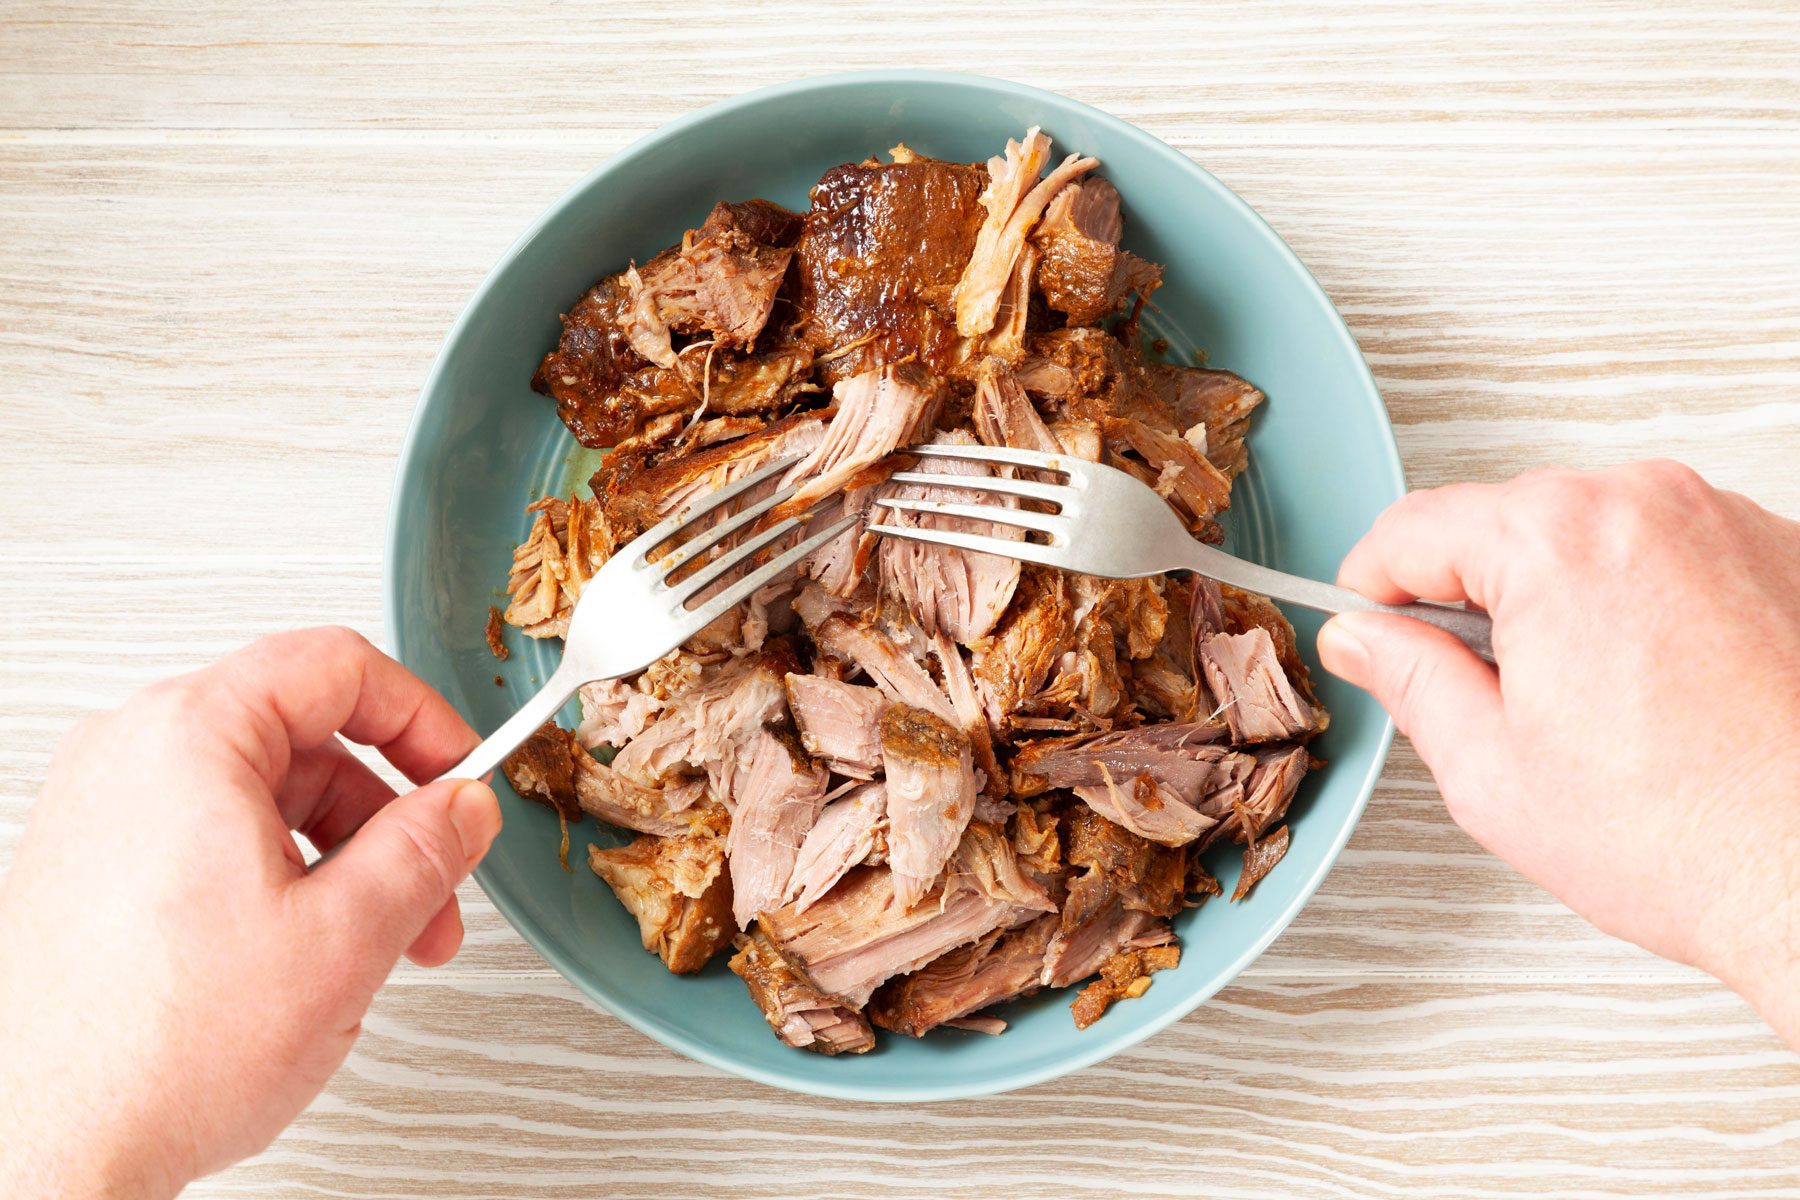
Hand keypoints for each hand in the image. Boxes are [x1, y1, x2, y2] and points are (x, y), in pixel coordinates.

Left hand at [0, 628, 499, 1198]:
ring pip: (261, 797)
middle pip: (303, 738)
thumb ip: (425, 848)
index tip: (462, 773)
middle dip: (389, 816)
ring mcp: (100, 815)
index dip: (423, 718)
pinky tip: (304, 960)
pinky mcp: (89, 873)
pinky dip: (277, 881)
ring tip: (379, 946)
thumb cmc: (153, 1052)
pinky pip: (209, 841)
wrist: (42, 1154)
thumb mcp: (347, 936)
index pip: (336, 666)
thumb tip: (463, 807)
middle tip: (436, 883)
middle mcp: (129, 757)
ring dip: (341, 859)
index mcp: (188, 736)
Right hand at [1317, 460, 1799, 1047]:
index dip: (1370, 587)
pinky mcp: (1781, 550)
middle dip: (1475, 595)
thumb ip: (1407, 680)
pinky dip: (1643, 603)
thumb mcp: (1490, 770)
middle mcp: (1645, 503)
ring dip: (1562, 597)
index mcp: (1554, 541)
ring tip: (1588, 705)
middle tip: (1485, 693)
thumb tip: (1364, 639)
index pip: (1412, 528)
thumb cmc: (1688, 836)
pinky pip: (1668, 552)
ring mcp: (1724, 520)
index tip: (1367, 625)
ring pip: (1588, 534)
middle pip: (1503, 522)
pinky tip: (1657, 691)